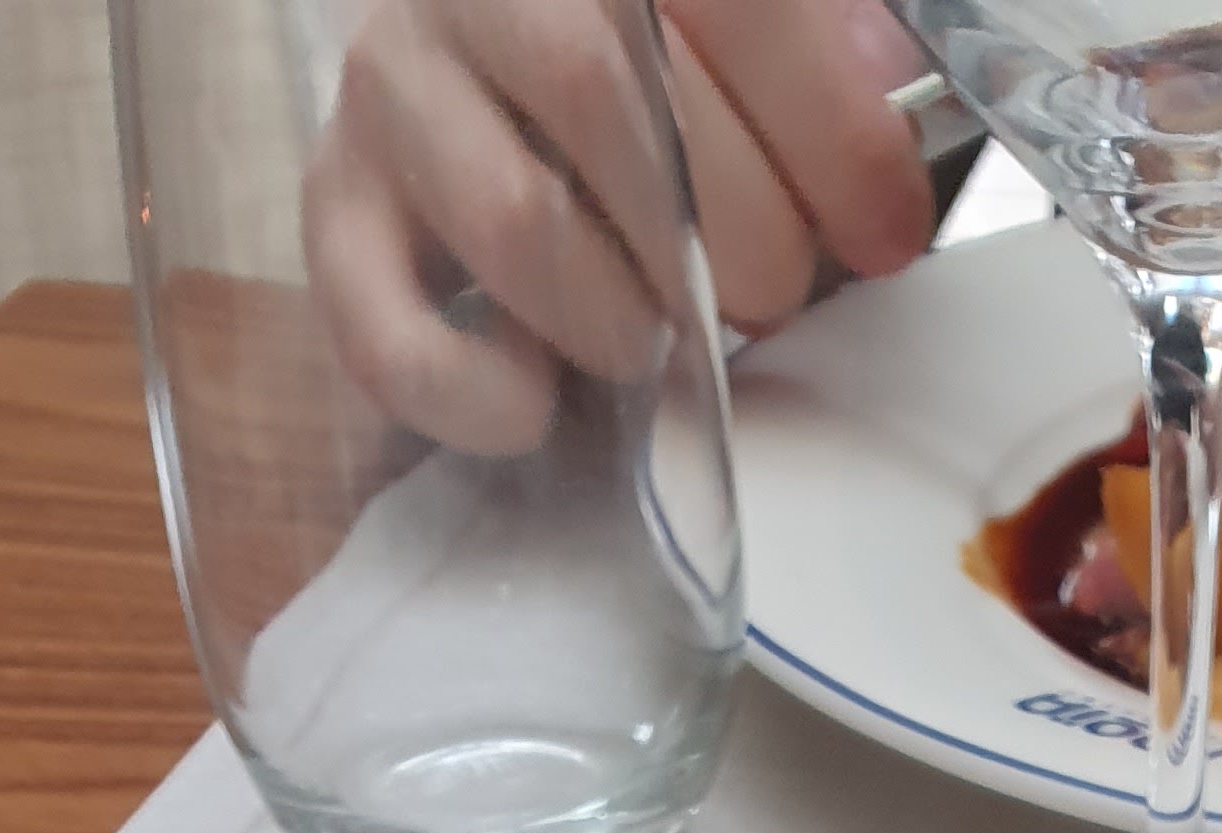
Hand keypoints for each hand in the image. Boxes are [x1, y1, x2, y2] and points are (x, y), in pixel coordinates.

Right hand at [307, 0, 934, 454]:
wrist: (503, 84)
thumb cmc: (666, 78)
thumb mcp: (757, 41)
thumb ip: (825, 71)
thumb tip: (880, 195)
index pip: (724, 1)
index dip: (826, 127)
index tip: (886, 232)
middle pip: (610, 100)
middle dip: (731, 236)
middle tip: (773, 296)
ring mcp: (391, 94)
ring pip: (512, 221)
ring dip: (620, 317)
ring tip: (659, 337)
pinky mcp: (335, 214)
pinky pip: (387, 332)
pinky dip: (476, 397)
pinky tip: (536, 403)